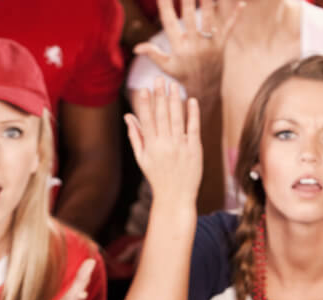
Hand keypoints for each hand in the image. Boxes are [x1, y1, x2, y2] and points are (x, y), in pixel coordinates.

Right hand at [126, 78, 202, 204]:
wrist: (176, 197)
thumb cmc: (157, 177)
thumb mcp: (142, 158)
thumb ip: (136, 136)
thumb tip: (128, 116)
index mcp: (151, 146)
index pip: (147, 121)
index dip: (145, 104)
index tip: (144, 89)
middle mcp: (165, 145)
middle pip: (162, 116)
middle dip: (160, 96)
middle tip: (159, 79)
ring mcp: (181, 146)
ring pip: (177, 119)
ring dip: (176, 100)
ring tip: (174, 85)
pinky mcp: (194, 149)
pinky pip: (194, 128)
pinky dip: (193, 114)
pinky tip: (192, 100)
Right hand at [133, 0, 243, 99]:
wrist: (205, 89)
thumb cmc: (183, 75)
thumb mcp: (167, 67)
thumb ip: (153, 54)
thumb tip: (135, 48)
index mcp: (178, 47)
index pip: (169, 21)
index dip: (164, 5)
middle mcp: (194, 44)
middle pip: (189, 15)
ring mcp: (209, 44)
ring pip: (209, 18)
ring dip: (208, 2)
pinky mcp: (222, 45)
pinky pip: (229, 27)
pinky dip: (235, 15)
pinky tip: (242, 3)